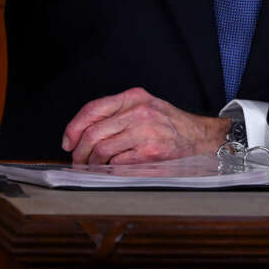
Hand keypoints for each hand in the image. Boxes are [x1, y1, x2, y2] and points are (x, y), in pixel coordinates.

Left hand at [62, 87, 230, 164]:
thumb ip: (117, 113)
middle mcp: (139, 112)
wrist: (200, 137)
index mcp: (133, 97)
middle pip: (93, 133)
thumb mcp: (144, 106)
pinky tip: (111, 171)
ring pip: (102, 150)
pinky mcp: (151, 153)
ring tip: (94, 168)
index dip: (74, 128)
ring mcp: (145, 132)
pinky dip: (110, 170)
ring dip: (92, 164)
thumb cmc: (169, 124)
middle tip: (78, 161)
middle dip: (80, 152)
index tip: (68, 142)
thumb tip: (82, 133)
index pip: (92, 109)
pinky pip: (118, 164)